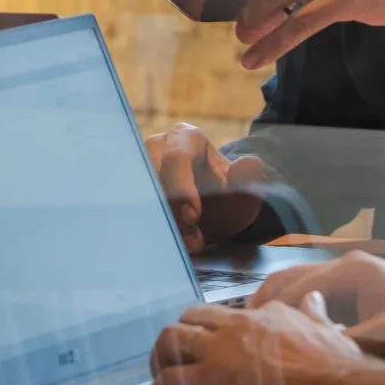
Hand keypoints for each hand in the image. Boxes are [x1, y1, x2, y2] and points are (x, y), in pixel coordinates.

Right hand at [143, 123, 267, 252]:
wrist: (216, 213)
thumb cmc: (227, 195)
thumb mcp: (243, 189)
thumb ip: (247, 179)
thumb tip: (250, 164)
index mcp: (186, 138)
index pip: (176, 157)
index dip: (181, 186)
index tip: (193, 215)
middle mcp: (156, 148)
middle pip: (153, 178)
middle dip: (172, 213)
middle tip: (194, 238)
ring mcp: (140, 170)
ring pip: (141, 197)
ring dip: (164, 224)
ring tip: (190, 244)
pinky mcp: (133, 192)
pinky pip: (134, 211)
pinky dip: (155, 230)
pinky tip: (175, 246)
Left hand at [146, 293, 384, 384]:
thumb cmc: (334, 365)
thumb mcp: (327, 330)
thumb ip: (315, 314)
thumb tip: (314, 299)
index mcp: (266, 314)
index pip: (229, 313)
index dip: (218, 330)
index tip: (217, 343)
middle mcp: (237, 325)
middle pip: (190, 318)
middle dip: (180, 335)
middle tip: (177, 355)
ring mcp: (220, 350)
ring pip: (171, 340)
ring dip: (161, 357)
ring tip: (159, 373)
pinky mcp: (208, 380)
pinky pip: (169, 381)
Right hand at [249, 252, 384, 367]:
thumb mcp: (381, 343)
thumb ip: (337, 344)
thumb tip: (301, 354)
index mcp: (349, 272)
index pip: (289, 289)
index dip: (261, 313)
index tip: (239, 333)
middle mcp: (351, 266)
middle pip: (291, 279)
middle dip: (264, 304)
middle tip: (238, 331)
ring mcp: (361, 276)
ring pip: (307, 287)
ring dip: (284, 307)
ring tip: (261, 334)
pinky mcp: (370, 291)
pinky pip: (325, 297)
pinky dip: (305, 311)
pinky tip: (301, 335)